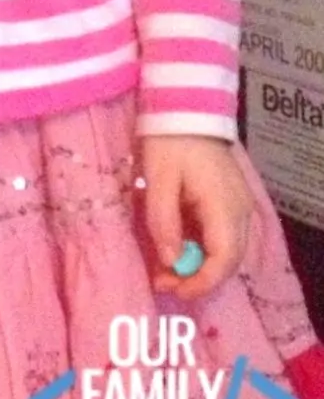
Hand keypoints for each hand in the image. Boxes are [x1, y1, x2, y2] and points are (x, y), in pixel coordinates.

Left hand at [140, 134, 251, 301]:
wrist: (187, 108)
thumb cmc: (170, 141)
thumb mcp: (159, 179)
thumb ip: (164, 221)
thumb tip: (171, 261)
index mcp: (224, 206)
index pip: (224, 259)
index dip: (202, 282)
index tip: (175, 290)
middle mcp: (240, 211)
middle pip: (229, 261)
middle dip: (198, 279)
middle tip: (163, 283)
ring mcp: (240, 206)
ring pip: (227, 252)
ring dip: (200, 267)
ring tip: (165, 270)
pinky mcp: (232, 202)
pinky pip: (223, 237)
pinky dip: (203, 249)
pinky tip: (178, 249)